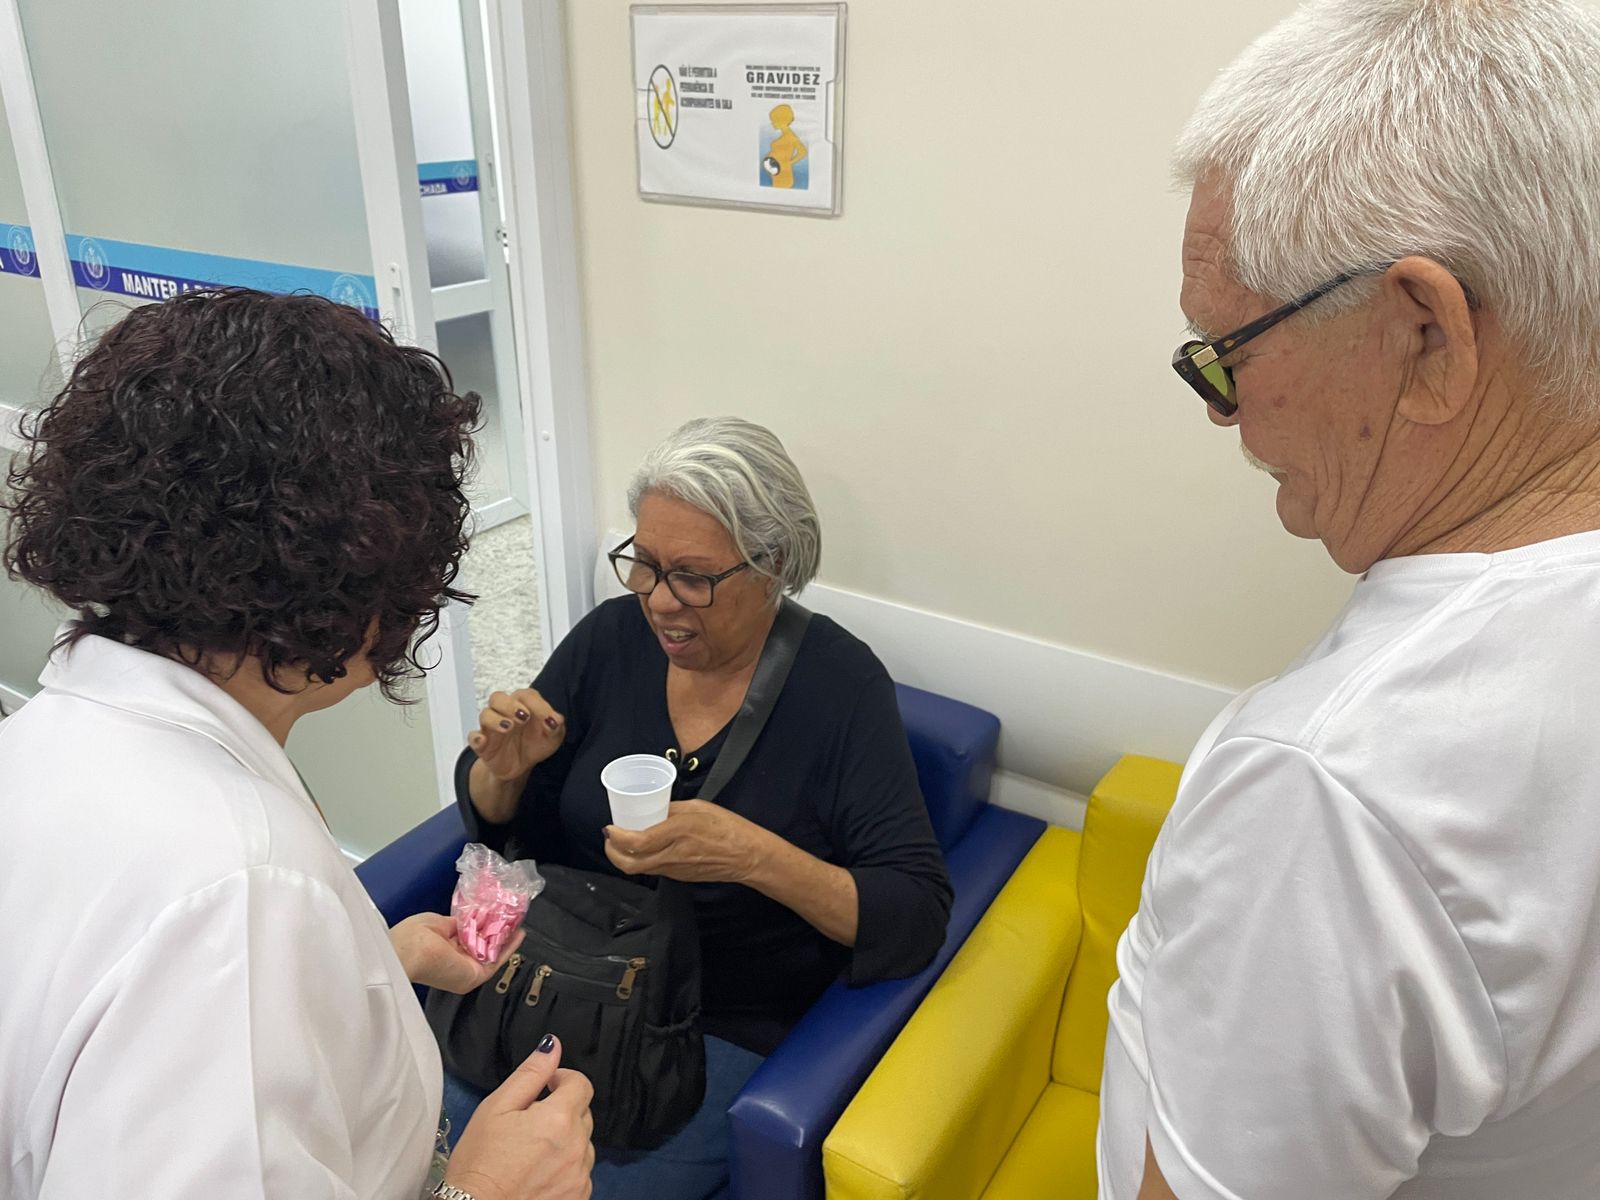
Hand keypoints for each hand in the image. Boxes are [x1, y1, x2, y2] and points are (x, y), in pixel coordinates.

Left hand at [388, 913, 524, 993]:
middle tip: (512, 917)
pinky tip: (519, 933)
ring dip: (506, 938)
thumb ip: (457, 924)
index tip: (494, 916)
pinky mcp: (476, 976)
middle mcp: (456, 963)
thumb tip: (471, 920)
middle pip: (483, 947)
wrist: (409, 951)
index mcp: (443, 952)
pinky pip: (497, 961)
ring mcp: (466, 970)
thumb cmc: (413, 937)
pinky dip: (509, 947)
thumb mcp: (438, 923)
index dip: (483, 927)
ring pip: (493, 954)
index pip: (468, 940)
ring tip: (519, 921)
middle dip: (498, 932)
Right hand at [447, 1037, 594, 1199]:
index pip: (581, 1083)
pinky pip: (580, 1172)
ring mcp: (580, 1175)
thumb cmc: (480, 1163)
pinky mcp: (578, 1197)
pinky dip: (565, 1168)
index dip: (562, 1079)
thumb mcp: (496, 1108)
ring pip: (583, 1144)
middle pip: (583, 1113)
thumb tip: (552, 1046)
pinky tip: (538, 1173)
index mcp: (559, 1118)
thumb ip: (530, 1074)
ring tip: (532, 1152)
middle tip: (529, 1123)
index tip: (546, 1086)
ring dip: (566, 1140)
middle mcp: (577, 1147)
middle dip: (562, 1109)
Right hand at [468, 688, 565, 783]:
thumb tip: (555, 720)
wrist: (521, 766)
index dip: (537, 704)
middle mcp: (504, 712)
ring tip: (508, 728)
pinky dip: (476, 738)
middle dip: (510, 705)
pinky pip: (473, 737)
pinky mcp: (483, 744)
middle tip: (524, 717)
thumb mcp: (552, 737)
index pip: (526, 695)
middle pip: (498, 698)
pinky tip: (483, 741)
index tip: (548, 719)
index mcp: (523, 705)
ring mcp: (492, 727)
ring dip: (495, 719)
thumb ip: (555, 726)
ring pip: (485, 714)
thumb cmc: (535, 744)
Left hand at [603, 799, 772, 883]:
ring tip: (622, 841)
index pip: (638, 841)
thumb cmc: (727, 827)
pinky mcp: (679, 877)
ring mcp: (675, 869)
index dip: (616, 837)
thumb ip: (672, 810)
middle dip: (612, 852)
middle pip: (630, 863)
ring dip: (624, 857)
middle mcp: (673, 854)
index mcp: (678, 832)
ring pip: (638, 869)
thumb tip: (651, 810)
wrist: (747, 856)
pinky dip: (641, 860)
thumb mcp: (698, 807)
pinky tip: (644, 848)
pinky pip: (653, 870)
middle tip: (610, 837)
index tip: (609, 827)